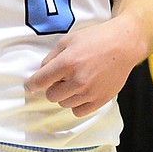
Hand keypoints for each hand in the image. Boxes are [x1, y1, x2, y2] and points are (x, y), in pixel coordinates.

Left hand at [25, 20, 141, 116]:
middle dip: (52, 87)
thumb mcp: (67, 41)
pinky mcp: (101, 100)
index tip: (30, 86)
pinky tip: (81, 92)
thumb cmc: (94, 39)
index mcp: (67, 63)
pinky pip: (79, 112)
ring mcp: (90, 92)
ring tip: (74, 82)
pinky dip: (76, 104)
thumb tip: (41, 72)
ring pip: (64, 104)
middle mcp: (78, 81)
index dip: (32, 84)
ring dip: (65, 95)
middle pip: (51, 96)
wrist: (123, 45)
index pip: (41, 81)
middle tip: (60, 78)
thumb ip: (51, 57)